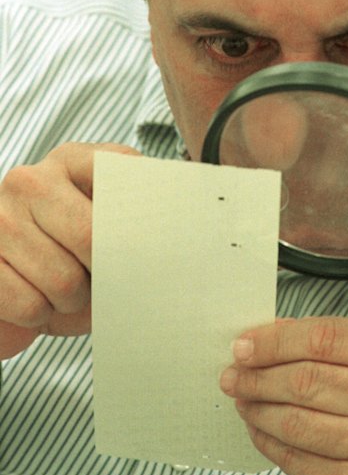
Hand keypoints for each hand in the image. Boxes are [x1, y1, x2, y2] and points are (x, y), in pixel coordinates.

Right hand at [0, 142, 140, 359]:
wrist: (27, 258)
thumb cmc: (84, 237)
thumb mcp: (117, 208)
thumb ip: (148, 207)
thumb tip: (194, 222)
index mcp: (74, 158)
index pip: (122, 194)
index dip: (139, 235)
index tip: (152, 254)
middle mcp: (29, 180)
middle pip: (93, 242)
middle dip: (107, 274)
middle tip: (103, 276)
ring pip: (62, 282)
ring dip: (74, 300)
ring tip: (71, 288)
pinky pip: (26, 304)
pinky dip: (41, 316)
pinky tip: (42, 299)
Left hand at [220, 316, 347, 474]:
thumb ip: (338, 347)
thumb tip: (270, 334)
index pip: (326, 336)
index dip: (276, 339)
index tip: (245, 344)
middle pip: (305, 377)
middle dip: (258, 373)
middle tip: (233, 373)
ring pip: (293, 418)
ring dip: (256, 406)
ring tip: (241, 397)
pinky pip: (293, 457)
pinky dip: (266, 440)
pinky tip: (258, 428)